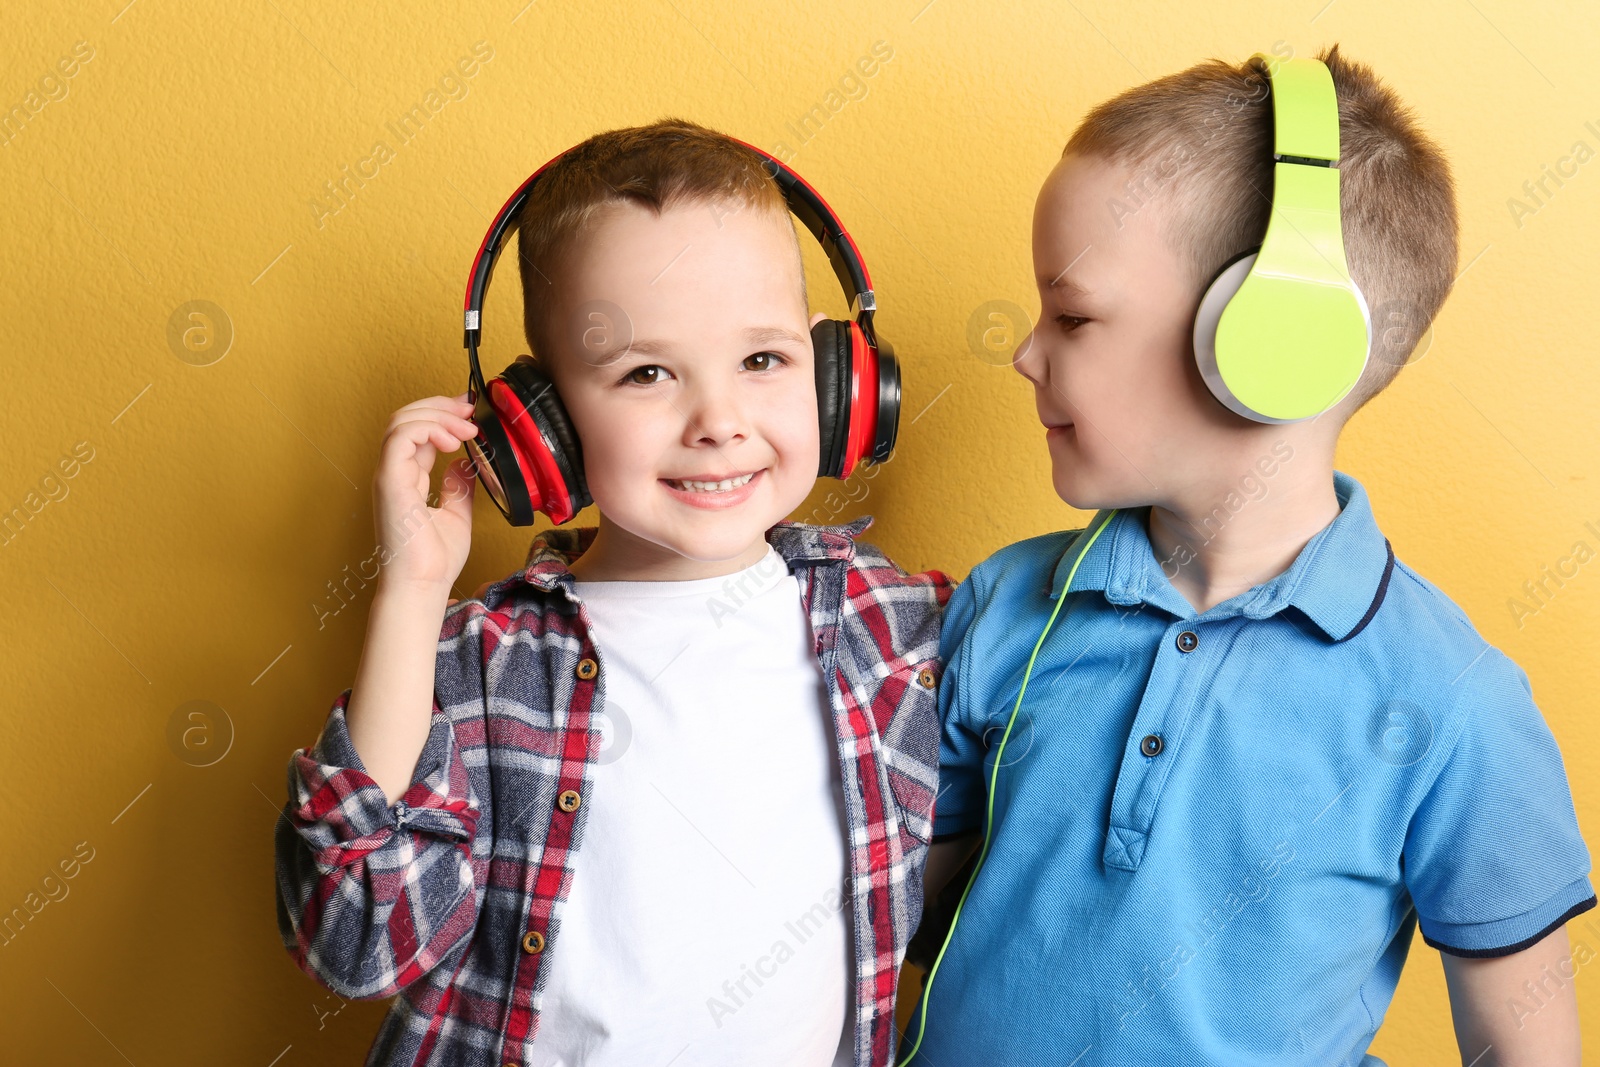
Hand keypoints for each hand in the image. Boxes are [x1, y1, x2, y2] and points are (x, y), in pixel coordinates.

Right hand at [372, 392, 478, 593]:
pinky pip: (399, 437)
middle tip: (470, 406)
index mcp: (408, 478)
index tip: (471, 411)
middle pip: (406, 418)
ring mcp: (389, 476)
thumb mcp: (458, 514)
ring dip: (437, 415)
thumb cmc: (433, 561)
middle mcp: (395, 473)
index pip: (418, 432)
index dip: (443, 415)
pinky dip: (427, 429)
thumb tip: (464, 462)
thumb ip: (459, 487)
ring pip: (400, 422)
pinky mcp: (389, 482)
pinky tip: (452, 440)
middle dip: (440, 405)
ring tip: (466, 427)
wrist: (423, 586)